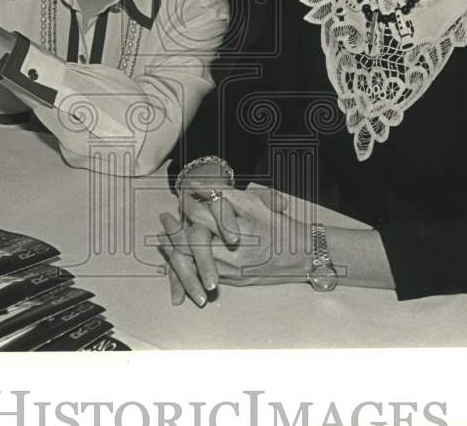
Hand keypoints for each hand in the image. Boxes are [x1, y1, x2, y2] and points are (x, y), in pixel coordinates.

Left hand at [158, 188, 299, 305]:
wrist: (302, 257)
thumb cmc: (280, 227)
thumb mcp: (256, 205)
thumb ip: (225, 194)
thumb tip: (198, 184)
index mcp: (237, 231)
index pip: (202, 216)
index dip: (188, 204)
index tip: (181, 193)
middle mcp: (231, 254)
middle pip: (191, 244)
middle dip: (174, 231)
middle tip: (164, 219)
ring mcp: (231, 271)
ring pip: (193, 263)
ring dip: (175, 249)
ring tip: (164, 238)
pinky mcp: (232, 281)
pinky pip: (202, 276)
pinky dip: (187, 265)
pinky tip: (179, 254)